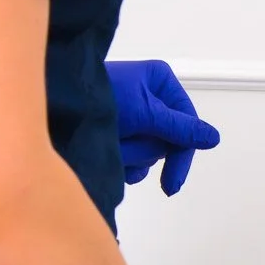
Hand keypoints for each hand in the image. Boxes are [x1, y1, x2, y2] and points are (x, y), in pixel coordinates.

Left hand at [106, 59, 219, 194]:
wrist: (52, 105)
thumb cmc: (96, 99)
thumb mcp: (145, 112)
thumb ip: (180, 129)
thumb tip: (212, 138)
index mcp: (161, 82)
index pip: (188, 124)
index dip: (181, 154)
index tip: (172, 182)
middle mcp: (150, 99)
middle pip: (167, 141)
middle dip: (143, 149)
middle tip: (124, 144)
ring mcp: (133, 118)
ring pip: (148, 153)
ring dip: (128, 155)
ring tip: (108, 143)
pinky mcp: (117, 133)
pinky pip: (131, 160)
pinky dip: (119, 161)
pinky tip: (105, 152)